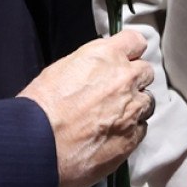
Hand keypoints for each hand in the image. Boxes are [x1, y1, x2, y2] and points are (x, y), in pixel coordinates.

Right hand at [18, 31, 154, 186]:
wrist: (39, 145)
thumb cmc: (42, 108)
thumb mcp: (62, 68)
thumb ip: (90, 64)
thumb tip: (97, 70)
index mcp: (106, 56)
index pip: (136, 41)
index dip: (130, 51)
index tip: (126, 58)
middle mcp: (125, 79)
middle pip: (146, 72)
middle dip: (134, 80)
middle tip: (117, 91)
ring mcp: (132, 110)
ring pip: (147, 102)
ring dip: (135, 106)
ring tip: (114, 117)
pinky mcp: (132, 138)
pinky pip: (141, 129)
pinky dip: (130, 131)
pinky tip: (112, 135)